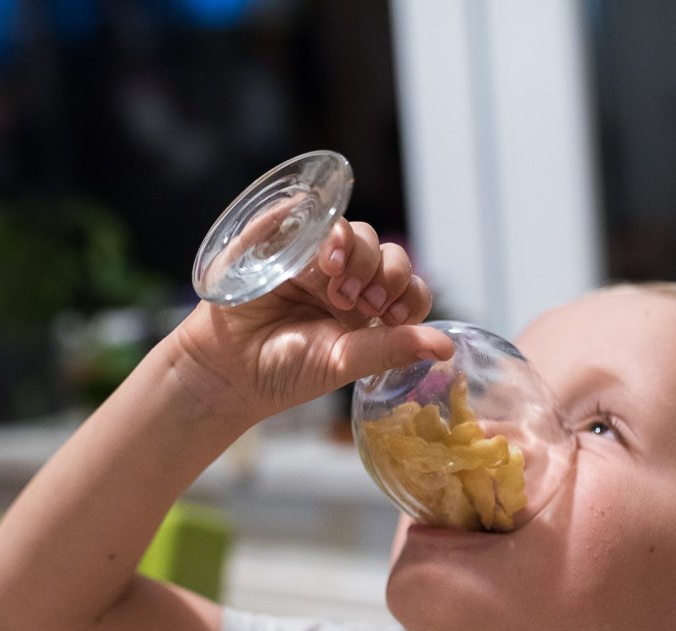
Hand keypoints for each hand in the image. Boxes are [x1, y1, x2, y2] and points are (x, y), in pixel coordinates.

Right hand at [176, 218, 453, 419]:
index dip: (410, 292)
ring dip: (357, 254)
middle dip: (384, 273)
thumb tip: (447, 347)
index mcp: (366, 309)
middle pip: (385, 252)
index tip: (396, 316)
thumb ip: (391, 349)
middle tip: (363, 304)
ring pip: (354, 232)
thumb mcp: (344, 363)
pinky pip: (306, 213)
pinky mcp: (279, 240)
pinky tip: (323, 255)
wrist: (227, 372)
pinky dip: (321, 226)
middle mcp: (345, 279)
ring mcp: (312, 258)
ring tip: (336, 287)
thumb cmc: (285, 371)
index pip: (408, 285)